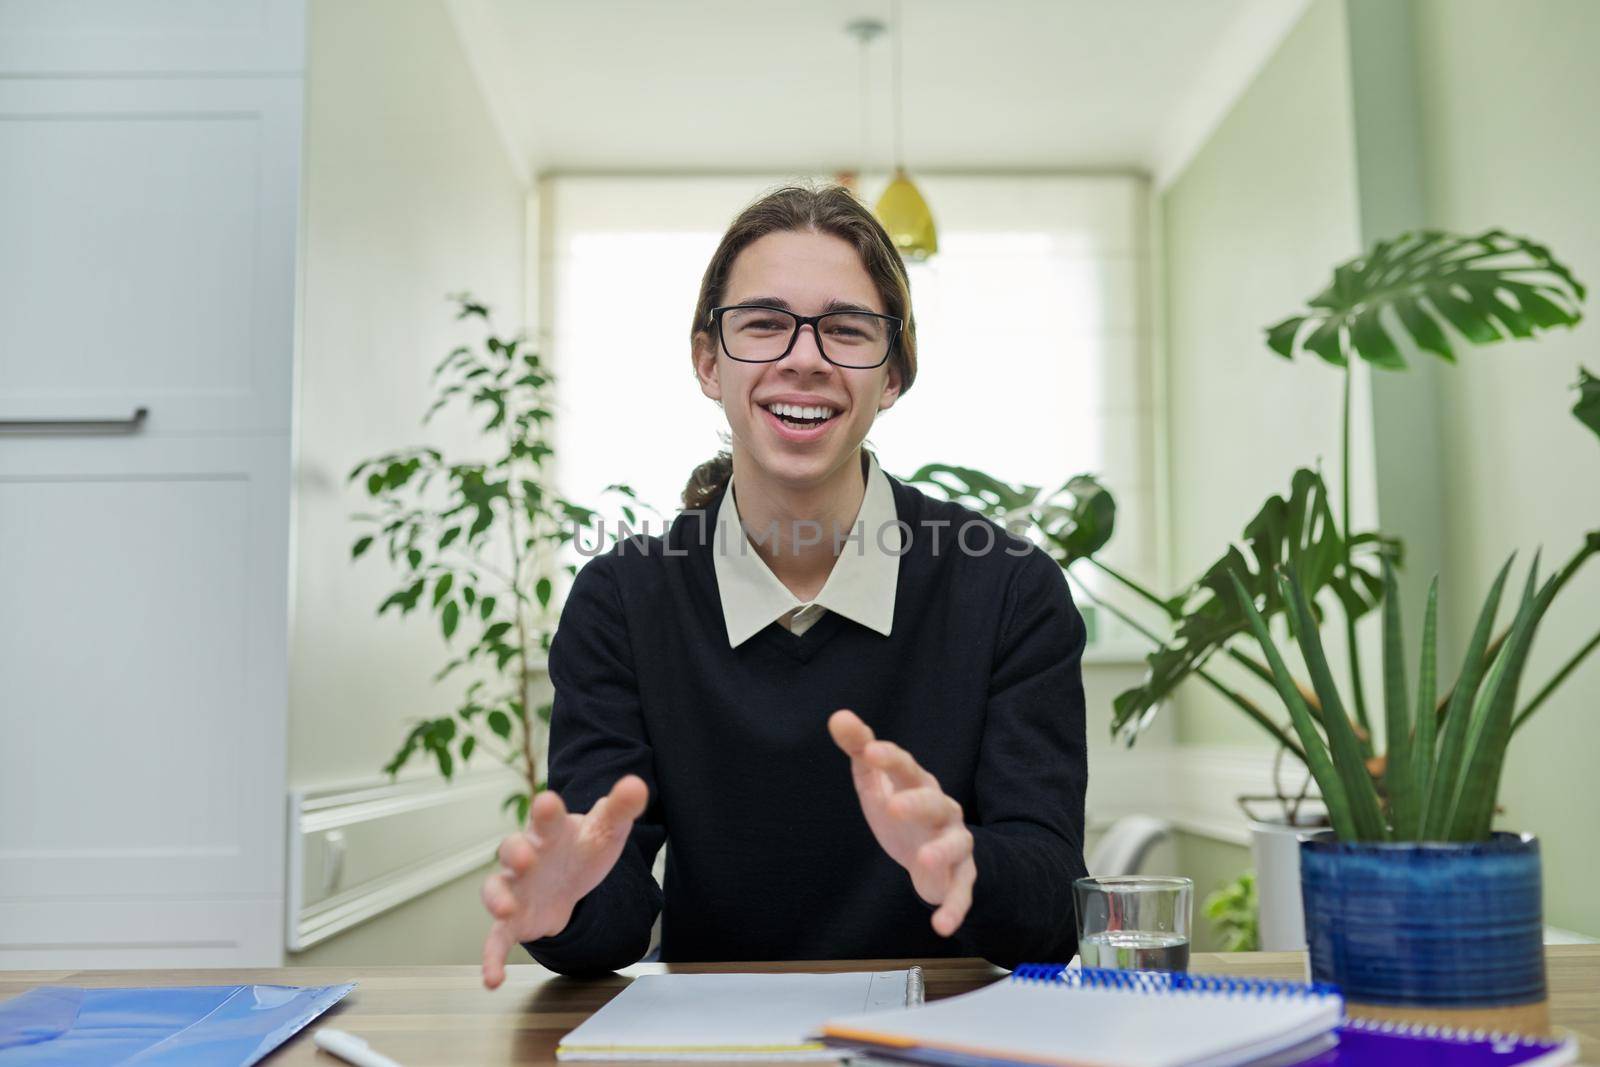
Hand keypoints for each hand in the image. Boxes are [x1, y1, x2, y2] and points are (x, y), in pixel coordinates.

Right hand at [479, 774, 648, 989]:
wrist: (570, 878)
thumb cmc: (583, 848)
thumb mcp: (607, 829)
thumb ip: (620, 808)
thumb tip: (637, 784)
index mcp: (551, 831)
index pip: (546, 817)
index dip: (546, 810)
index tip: (547, 801)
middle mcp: (526, 856)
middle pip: (511, 848)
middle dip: (516, 851)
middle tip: (526, 856)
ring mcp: (515, 888)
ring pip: (495, 888)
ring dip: (497, 898)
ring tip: (505, 911)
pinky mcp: (512, 920)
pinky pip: (495, 937)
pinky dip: (491, 958)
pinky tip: (491, 979)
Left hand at [828, 709, 976, 937]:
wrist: (935, 854)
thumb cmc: (902, 810)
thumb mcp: (876, 784)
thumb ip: (860, 750)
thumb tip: (838, 716)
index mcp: (919, 784)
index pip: (905, 766)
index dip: (889, 758)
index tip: (869, 750)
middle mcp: (942, 810)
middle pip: (934, 801)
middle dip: (916, 803)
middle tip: (892, 806)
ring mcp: (955, 843)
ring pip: (956, 845)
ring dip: (941, 852)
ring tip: (923, 860)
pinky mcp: (960, 877)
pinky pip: (962, 892)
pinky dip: (954, 908)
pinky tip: (941, 927)